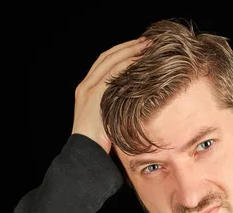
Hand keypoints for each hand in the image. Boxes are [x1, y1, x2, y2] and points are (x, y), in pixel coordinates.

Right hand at [71, 37, 150, 152]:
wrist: (85, 151)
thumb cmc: (99, 142)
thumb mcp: (106, 119)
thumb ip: (114, 106)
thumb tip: (133, 102)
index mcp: (86, 89)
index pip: (104, 62)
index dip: (121, 52)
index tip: (137, 47)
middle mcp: (85, 86)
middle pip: (107, 57)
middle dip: (127, 46)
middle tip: (146, 41)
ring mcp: (89, 89)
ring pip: (110, 61)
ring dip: (129, 51)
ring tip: (147, 46)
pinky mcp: (95, 95)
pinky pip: (113, 74)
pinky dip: (127, 65)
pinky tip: (140, 61)